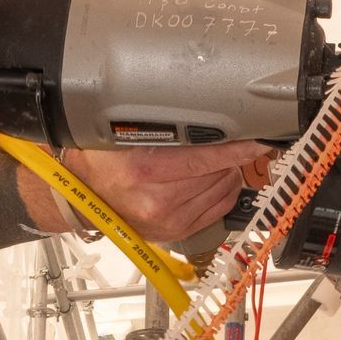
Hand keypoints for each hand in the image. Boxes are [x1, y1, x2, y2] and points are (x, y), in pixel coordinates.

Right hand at [48, 139, 261, 245]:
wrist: (81, 197)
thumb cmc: (99, 160)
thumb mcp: (120, 132)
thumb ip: (158, 122)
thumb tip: (205, 106)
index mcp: (142, 171)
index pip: (206, 156)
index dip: (237, 146)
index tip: (259, 136)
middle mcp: (157, 200)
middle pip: (219, 171)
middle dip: (227, 153)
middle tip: (224, 140)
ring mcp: (169, 221)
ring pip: (223, 188)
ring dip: (225, 171)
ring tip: (209, 160)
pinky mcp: (176, 233)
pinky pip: (219, 207)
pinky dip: (223, 190)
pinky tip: (211, 179)